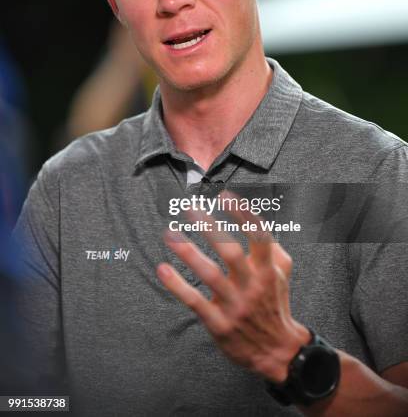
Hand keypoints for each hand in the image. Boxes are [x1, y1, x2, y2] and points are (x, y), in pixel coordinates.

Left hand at [157, 208, 309, 382]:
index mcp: (267, 270)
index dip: (242, 215)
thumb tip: (254, 219)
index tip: (224, 196)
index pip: (258, 236)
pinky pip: (195, 301)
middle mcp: (252, 285)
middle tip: (190, 209)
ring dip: (188, 253)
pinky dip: (177, 285)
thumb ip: (272, 246)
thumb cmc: (274, 303)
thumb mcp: (282, 274)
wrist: (276, 350)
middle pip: (230, 252)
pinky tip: (163, 269)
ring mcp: (235, 305)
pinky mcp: (219, 323)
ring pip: (210, 275)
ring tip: (170, 234)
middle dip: (210, 228)